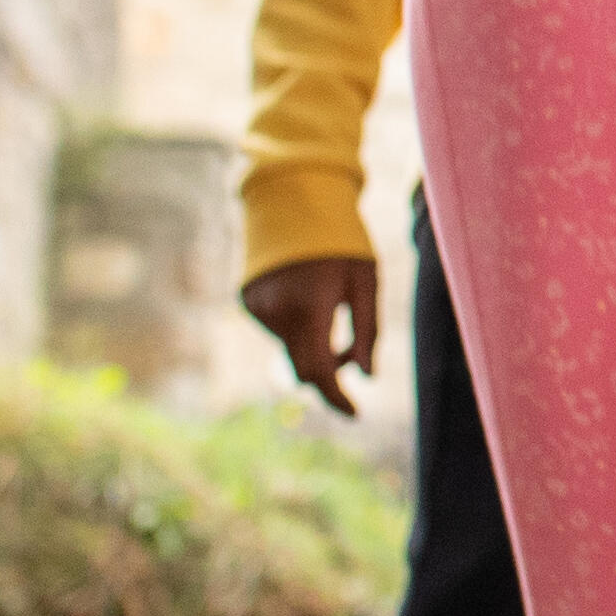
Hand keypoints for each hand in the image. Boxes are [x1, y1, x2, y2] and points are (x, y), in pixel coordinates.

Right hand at [238, 251, 379, 417]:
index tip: (355, 413)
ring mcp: (259, 307)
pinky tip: (304, 297)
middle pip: (302, 369)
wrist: (294, 201)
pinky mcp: (248, 302)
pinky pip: (276, 331)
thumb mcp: (366, 281)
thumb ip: (368, 331)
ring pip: (289, 350)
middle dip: (329, 372)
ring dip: (311, 347)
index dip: (337, 396)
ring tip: (328, 307)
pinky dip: (294, 329)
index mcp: (312, 305)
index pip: (321, 369)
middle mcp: (278, 311)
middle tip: (352, 353)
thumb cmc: (340, 241)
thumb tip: (368, 377)